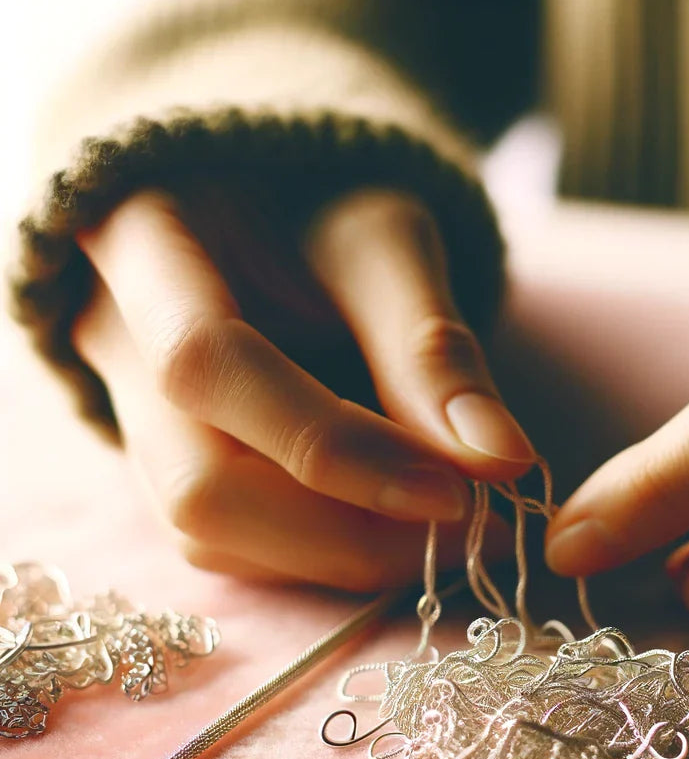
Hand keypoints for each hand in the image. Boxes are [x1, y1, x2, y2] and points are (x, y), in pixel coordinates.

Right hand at [73, 185, 531, 587]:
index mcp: (143, 239)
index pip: (209, 365)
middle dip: (347, 534)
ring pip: (212, 535)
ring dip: (340, 555)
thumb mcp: (388, 243)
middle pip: (201, 487)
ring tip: (441, 528)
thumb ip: (433, 347)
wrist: (267, 204)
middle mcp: (114, 342)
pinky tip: (391, 524)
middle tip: (468, 530)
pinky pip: (233, 543)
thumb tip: (504, 460)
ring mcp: (131, 414)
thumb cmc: (326, 203)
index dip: (336, 446)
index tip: (457, 491)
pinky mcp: (170, 462)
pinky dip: (321, 552)